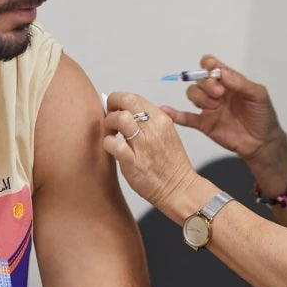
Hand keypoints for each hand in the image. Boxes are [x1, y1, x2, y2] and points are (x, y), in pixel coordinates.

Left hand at [103, 91, 197, 210]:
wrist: (179, 189)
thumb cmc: (172, 165)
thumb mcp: (168, 134)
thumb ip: (152, 120)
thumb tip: (133, 109)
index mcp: (162, 120)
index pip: (136, 97)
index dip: (120, 99)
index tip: (115, 106)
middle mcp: (153, 129)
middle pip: (127, 101)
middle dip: (112, 104)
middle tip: (109, 113)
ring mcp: (143, 145)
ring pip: (119, 119)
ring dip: (109, 122)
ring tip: (111, 132)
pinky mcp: (132, 162)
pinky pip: (113, 144)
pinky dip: (107, 142)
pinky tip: (111, 147)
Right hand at [162, 55, 286, 164]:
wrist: (263, 142)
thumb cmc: (263, 116)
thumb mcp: (258, 95)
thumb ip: (240, 83)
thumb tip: (222, 72)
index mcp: (229, 81)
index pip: (211, 66)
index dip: (208, 64)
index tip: (211, 67)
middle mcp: (216, 92)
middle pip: (199, 80)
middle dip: (207, 84)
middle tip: (220, 93)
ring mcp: (209, 108)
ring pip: (193, 94)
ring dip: (200, 97)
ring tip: (215, 106)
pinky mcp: (205, 124)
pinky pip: (186, 118)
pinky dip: (175, 114)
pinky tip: (166, 111)